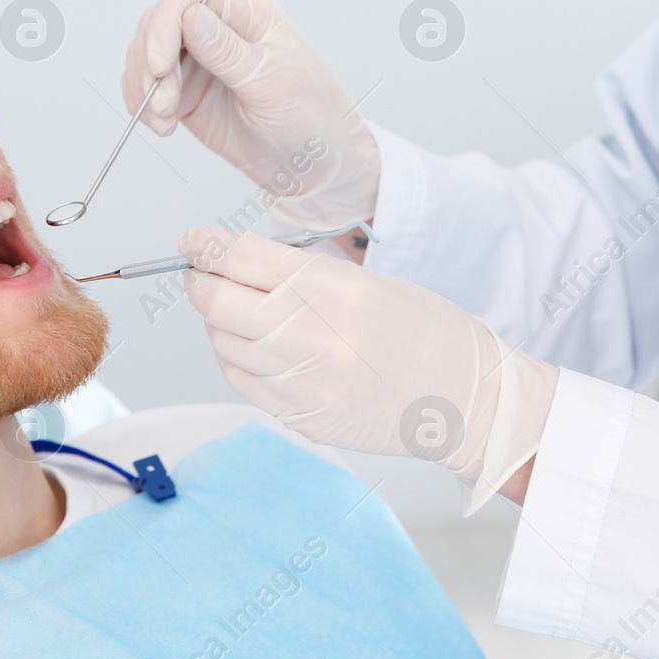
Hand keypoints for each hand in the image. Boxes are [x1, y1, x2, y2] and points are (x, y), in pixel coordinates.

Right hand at [122, 0, 380, 229]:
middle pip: (159, 23)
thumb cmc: (308, 116)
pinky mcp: (185, 90)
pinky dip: (143, 104)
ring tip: (162, 121)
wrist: (311, 164)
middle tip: (162, 104)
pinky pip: (148, 86)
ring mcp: (198, 59)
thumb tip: (190, 17)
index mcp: (246, 11)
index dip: (165, 24)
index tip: (159, 65)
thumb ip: (227, 51)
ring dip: (143, 87)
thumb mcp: (271, 81)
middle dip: (150, 63)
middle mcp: (218, 28)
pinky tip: (160, 126)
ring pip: (146, 54)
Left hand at [177, 227, 548, 501]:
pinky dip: (235, 359)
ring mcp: (305, 384)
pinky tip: (250, 347)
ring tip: (233, 310)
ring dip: (216, 322)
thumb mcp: (367, 283)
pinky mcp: (301, 417)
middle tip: (199, 272)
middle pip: (218, 302)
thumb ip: (298, 274)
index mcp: (335, 291)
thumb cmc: (425, 334)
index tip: (193, 241)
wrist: (465, 399)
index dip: (206, 246)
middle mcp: (314, 338)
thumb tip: (233, 262)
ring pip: (223, 343)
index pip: (243, 258)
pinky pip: (242, 382)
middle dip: (199, 281)